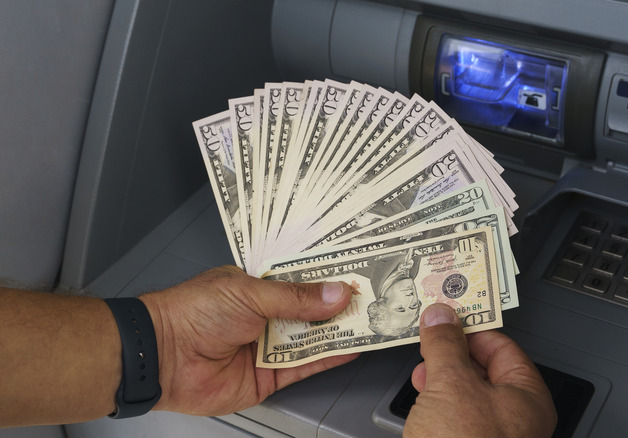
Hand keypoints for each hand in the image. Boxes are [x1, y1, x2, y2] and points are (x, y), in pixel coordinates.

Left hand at [139, 265, 358, 415]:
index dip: (328, 279)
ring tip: (370, 321)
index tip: (357, 273)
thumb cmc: (194, 312)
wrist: (162, 357)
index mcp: (257, 288)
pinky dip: (328, 358)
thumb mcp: (250, 293)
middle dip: (339, 306)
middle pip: (311, 311)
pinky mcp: (270, 375)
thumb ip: (296, 298)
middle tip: (372, 298)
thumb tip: (336, 293)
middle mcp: (265, 316)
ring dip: (339, 331)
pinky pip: (305, 366)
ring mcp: (268, 346)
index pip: (301, 281)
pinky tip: (350, 348)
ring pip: (312, 338)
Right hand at [404, 304, 556, 437]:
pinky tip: (422, 399)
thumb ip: (445, 345)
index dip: (472, 328)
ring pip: (468, 393)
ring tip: (421, 369)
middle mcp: (516, 419)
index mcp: (528, 398)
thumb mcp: (451, 384)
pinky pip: (456, 416)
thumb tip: (441, 317)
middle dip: (452, 353)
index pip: (503, 347)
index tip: (447, 316)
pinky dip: (438, 402)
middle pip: (484, 369)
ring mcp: (493, 437)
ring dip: (441, 377)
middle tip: (429, 338)